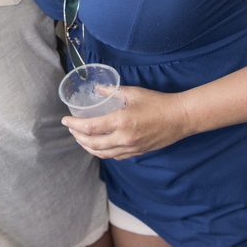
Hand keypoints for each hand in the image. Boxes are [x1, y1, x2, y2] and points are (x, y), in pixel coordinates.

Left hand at [61, 85, 190, 159]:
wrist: (180, 118)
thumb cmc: (158, 102)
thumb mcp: (133, 93)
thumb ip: (113, 91)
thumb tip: (98, 89)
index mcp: (121, 121)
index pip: (90, 127)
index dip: (74, 125)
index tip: (65, 121)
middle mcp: (124, 138)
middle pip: (92, 144)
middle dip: (77, 137)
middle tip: (71, 130)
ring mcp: (130, 148)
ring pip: (102, 153)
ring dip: (88, 147)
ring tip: (81, 139)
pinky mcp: (137, 152)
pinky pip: (114, 156)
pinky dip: (102, 152)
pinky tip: (99, 146)